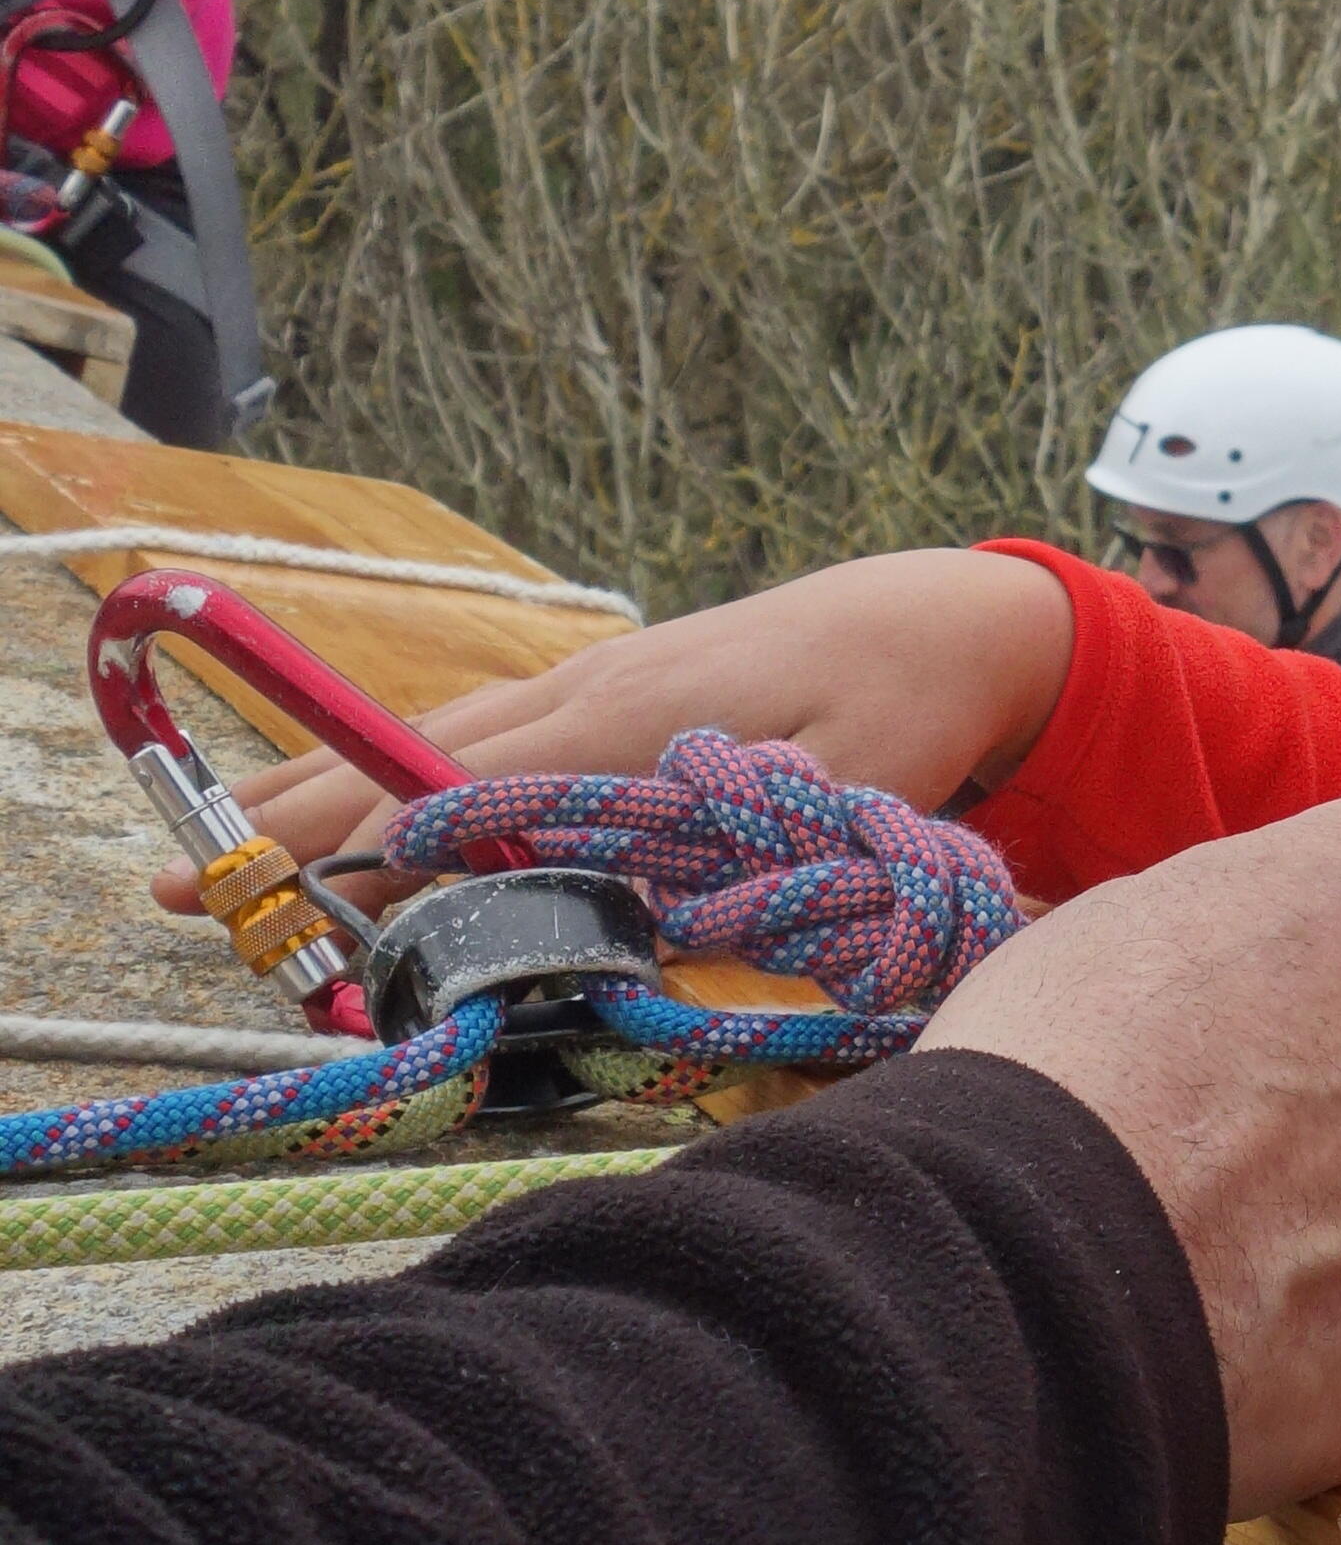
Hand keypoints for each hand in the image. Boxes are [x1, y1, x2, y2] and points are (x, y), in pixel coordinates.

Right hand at [154, 546, 1079, 906]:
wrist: (946, 616)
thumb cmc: (908, 709)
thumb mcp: (854, 800)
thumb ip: (753, 859)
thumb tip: (652, 927)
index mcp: (635, 720)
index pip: (476, 792)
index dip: (385, 851)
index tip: (302, 904)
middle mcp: (590, 693)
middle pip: (417, 763)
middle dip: (304, 826)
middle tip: (191, 886)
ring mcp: (590, 685)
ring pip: (431, 743)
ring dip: (330, 799)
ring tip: (230, 857)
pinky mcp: (606, 693)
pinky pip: (475, 734)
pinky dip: (397, 770)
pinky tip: (352, 810)